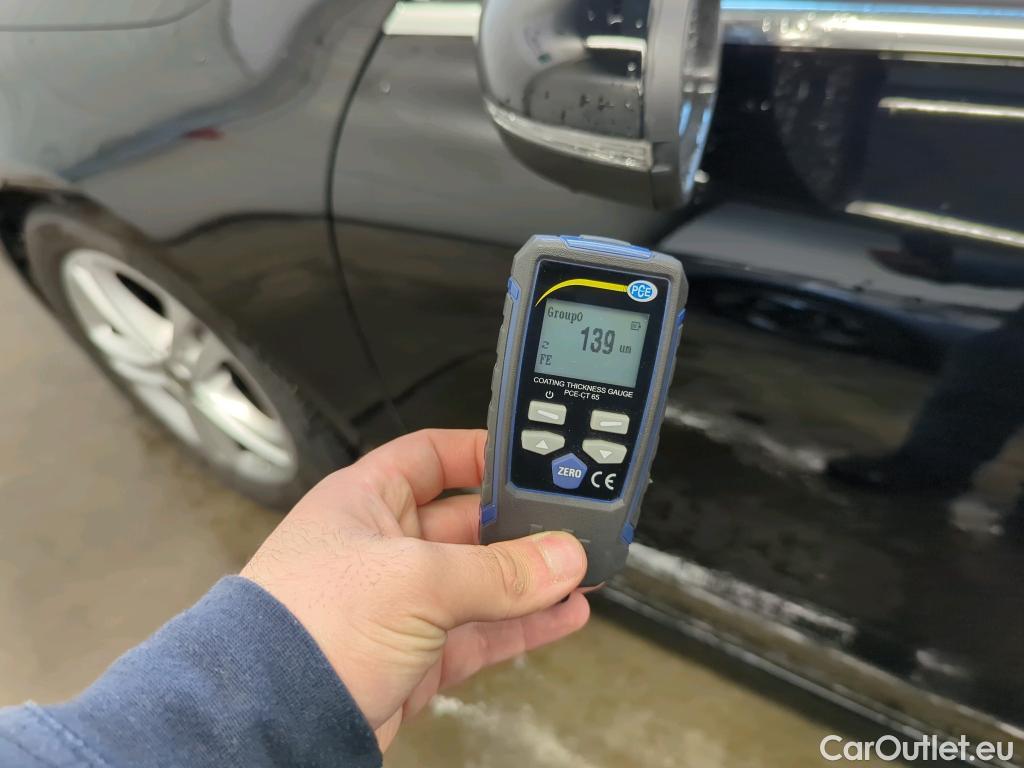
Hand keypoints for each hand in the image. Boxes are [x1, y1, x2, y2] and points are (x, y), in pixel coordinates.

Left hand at [241, 429, 589, 748]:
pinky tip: (560, 614)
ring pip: (480, 581)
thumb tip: (559, 557)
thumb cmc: (300, 631)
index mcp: (365, 501)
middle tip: (569, 524)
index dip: (479, 454)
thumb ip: (496, 570)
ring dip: (530, 577)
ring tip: (579, 570)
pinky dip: (523, 625)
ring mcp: (399, 604)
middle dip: (518, 524)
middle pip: (465, 521)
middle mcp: (382, 547)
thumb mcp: (412, 580)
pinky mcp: (415, 656)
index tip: (530, 458)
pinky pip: (482, 632)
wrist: (266, 724)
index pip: (431, 456)